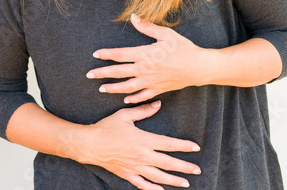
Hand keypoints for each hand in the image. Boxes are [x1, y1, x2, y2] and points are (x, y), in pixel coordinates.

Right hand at [73, 101, 200, 189]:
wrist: (89, 144)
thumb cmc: (106, 127)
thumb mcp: (125, 115)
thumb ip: (143, 110)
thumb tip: (158, 104)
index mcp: (143, 140)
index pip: (169, 144)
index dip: (183, 146)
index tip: (195, 147)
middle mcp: (142, 155)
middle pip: (167, 163)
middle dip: (184, 167)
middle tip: (197, 170)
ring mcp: (135, 167)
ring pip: (158, 176)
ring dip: (173, 180)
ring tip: (185, 183)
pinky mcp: (127, 174)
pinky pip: (142, 184)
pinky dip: (153, 188)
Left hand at [88, 14, 209, 103]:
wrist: (198, 67)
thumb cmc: (183, 48)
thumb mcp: (165, 34)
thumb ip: (147, 27)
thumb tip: (134, 17)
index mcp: (144, 54)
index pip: (120, 55)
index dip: (106, 55)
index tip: (96, 55)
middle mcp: (144, 69)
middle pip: (119, 72)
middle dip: (102, 73)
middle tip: (89, 75)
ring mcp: (150, 81)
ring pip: (127, 87)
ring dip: (113, 88)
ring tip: (101, 89)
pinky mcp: (158, 89)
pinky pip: (142, 96)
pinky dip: (133, 98)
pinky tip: (125, 100)